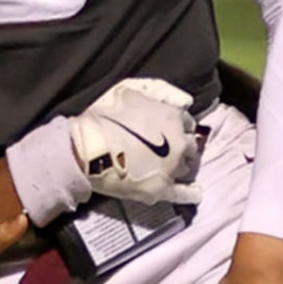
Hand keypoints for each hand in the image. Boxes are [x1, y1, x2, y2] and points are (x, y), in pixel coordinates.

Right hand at [67, 78, 200, 203]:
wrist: (87, 148)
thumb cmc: (104, 115)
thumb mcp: (131, 89)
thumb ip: (162, 90)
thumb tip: (187, 101)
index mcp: (173, 117)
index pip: (186, 122)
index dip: (176, 125)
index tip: (166, 129)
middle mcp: (179, 142)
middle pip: (189, 145)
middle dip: (180, 145)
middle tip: (166, 148)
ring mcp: (172, 168)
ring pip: (186, 166)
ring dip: (179, 164)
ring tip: (166, 166)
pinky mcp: (161, 190)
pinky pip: (183, 194)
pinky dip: (190, 194)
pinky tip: (196, 194)